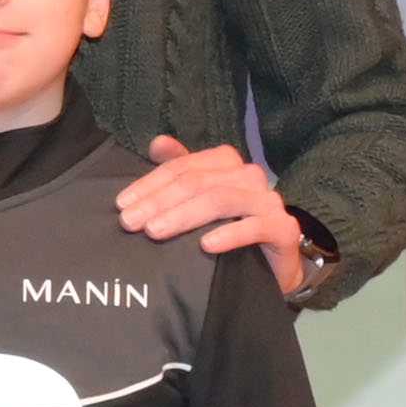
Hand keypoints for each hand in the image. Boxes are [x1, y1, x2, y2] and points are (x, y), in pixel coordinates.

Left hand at [120, 133, 312, 296]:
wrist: (272, 263)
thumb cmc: (230, 227)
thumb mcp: (200, 198)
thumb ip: (179, 168)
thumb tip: (156, 143)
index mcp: (226, 163)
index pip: (181, 167)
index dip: (149, 184)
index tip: (121, 204)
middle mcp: (248, 175)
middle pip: (197, 182)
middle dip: (158, 201)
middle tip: (129, 222)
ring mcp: (268, 200)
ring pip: (220, 200)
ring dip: (183, 216)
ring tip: (154, 231)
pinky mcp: (283, 228)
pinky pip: (255, 227)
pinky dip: (229, 235)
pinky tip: (205, 246)